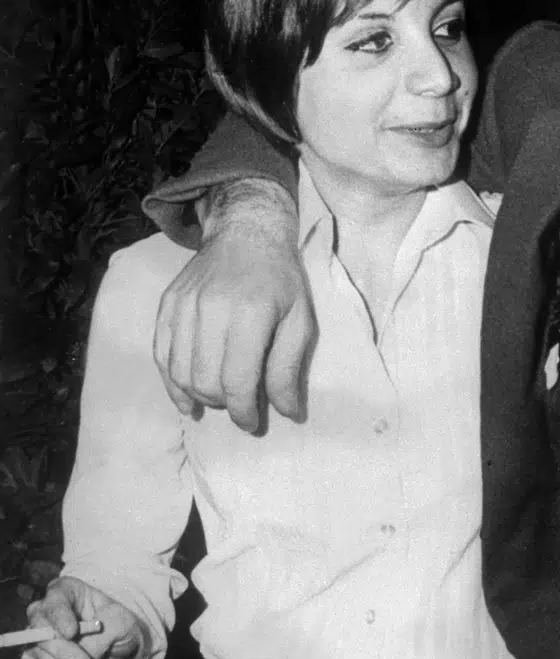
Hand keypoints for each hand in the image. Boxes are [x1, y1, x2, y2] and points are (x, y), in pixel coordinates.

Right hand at [20, 577, 152, 658]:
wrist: (118, 643)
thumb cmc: (118, 624)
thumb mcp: (122, 622)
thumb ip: (105, 633)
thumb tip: (88, 655)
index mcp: (64, 591)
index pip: (55, 603)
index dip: (60, 618)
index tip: (72, 632)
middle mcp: (43, 614)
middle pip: (45, 639)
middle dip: (69, 658)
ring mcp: (36, 641)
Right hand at [152, 177, 314, 432]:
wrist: (246, 235)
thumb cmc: (280, 282)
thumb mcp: (300, 321)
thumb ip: (290, 368)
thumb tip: (289, 413)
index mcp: (250, 314)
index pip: (237, 381)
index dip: (244, 412)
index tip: (253, 423)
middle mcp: (211, 310)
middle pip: (206, 382)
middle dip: (224, 405)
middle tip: (241, 407)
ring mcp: (183, 307)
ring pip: (180, 373)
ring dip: (199, 396)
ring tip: (219, 398)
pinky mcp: (166, 306)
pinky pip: (161, 356)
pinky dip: (172, 383)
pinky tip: (187, 398)